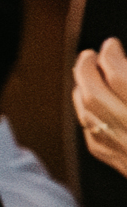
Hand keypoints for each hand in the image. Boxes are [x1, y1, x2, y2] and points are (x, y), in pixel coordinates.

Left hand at [73, 42, 126, 175]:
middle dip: (86, 70)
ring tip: (87, 74)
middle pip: (94, 96)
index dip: (111, 56)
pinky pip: (92, 134)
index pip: (119, 78)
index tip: (111, 44)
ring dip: (82, 89)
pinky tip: (90, 102)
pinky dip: (87, 113)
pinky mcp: (118, 162)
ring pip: (88, 115)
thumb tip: (122, 62)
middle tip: (89, 54)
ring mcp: (123, 150)